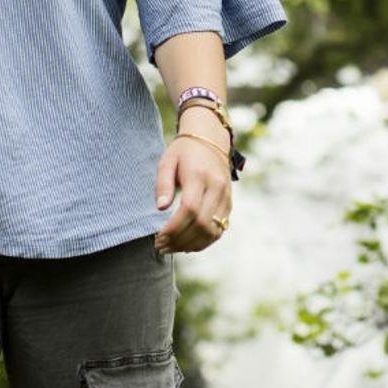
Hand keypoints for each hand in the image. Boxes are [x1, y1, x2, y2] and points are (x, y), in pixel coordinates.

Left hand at [153, 132, 232, 254]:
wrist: (211, 139)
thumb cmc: (183, 152)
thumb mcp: (167, 162)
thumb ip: (163, 184)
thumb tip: (160, 208)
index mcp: (199, 176)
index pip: (189, 209)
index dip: (174, 228)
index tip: (158, 237)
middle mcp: (217, 187)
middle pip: (201, 223)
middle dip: (180, 240)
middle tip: (161, 246)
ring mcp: (226, 196)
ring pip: (212, 230)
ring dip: (191, 244)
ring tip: (172, 248)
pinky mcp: (229, 203)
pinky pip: (219, 229)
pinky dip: (204, 242)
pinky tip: (188, 245)